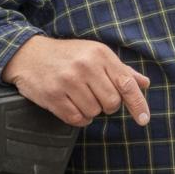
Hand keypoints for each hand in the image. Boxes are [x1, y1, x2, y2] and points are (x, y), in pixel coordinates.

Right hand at [2, 35, 150, 127]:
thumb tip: (145, 84)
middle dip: (108, 106)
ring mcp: (68, 81)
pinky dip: (79, 118)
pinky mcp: (52, 95)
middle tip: (97, 96)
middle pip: (111, 103)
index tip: (144, 119)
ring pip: (93, 113)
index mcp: (101, 55)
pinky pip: (75, 119)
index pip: (126, 84)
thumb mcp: (97, 54)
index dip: (138, 104)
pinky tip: (73, 107)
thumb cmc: (69, 55)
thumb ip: (121, 70)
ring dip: (91, 111)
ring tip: (81, 97)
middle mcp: (86, 66)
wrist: (29, 54)